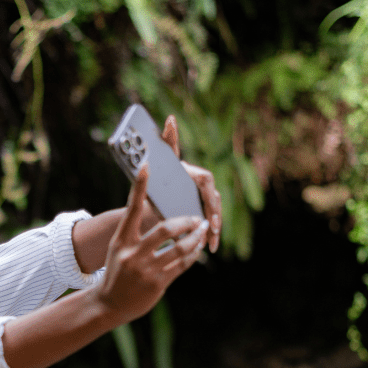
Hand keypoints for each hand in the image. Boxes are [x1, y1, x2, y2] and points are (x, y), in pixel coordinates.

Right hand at [97, 166, 207, 324]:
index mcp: (121, 240)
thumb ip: (135, 233)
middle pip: (165, 229)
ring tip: (202, 230)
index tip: (146, 165)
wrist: (108, 304)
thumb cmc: (117, 271)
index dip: (139, 187)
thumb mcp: (119, 249)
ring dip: (195, 238)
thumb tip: (155, 213)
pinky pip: (182, 265)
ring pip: (180, 248)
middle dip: (185, 222)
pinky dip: (193, 254)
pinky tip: (197, 248)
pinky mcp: (157, 284)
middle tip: (196, 217)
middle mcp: (132, 254)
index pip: (131, 208)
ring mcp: (145, 270)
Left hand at [161, 115, 221, 252]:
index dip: (210, 194)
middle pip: (213, 200)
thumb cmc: (157, 174)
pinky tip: (210, 248)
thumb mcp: (161, 161)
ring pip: (214, 214)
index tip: (210, 206)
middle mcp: (201, 186)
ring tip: (211, 243)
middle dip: (214, 215)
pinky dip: (210, 236)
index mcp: (193, 174)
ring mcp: (203, 199)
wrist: (152, 193)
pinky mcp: (201, 212)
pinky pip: (210, 224)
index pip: (206, 181)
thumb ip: (167, 142)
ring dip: (214, 229)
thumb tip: (171, 120)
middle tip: (212, 227)